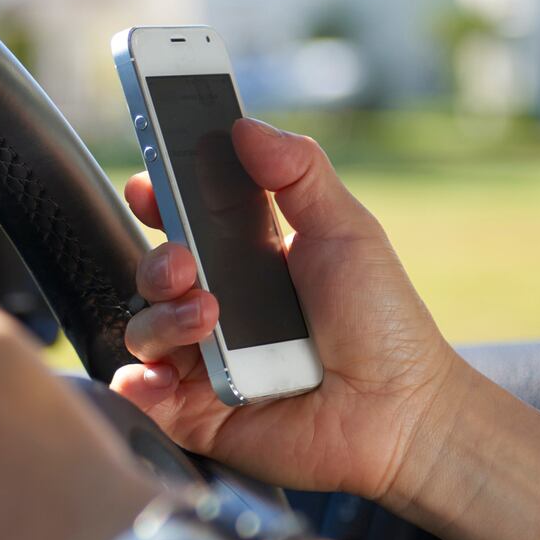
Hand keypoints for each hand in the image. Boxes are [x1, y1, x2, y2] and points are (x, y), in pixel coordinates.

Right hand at [111, 119, 465, 507]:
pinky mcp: (195, 413)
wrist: (401, 414)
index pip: (186, 221)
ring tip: (207, 320)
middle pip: (154, 272)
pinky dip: (137, 382)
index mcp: (250, 260)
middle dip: (157, 261)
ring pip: (142, 329)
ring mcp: (206, 362)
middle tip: (185, 263)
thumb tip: (244, 125)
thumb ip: (298, 172)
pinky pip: (140, 394)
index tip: (150, 184)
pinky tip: (162, 375)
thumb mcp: (348, 231)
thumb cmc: (385, 326)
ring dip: (161, 319)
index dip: (159, 199)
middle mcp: (221, 309)